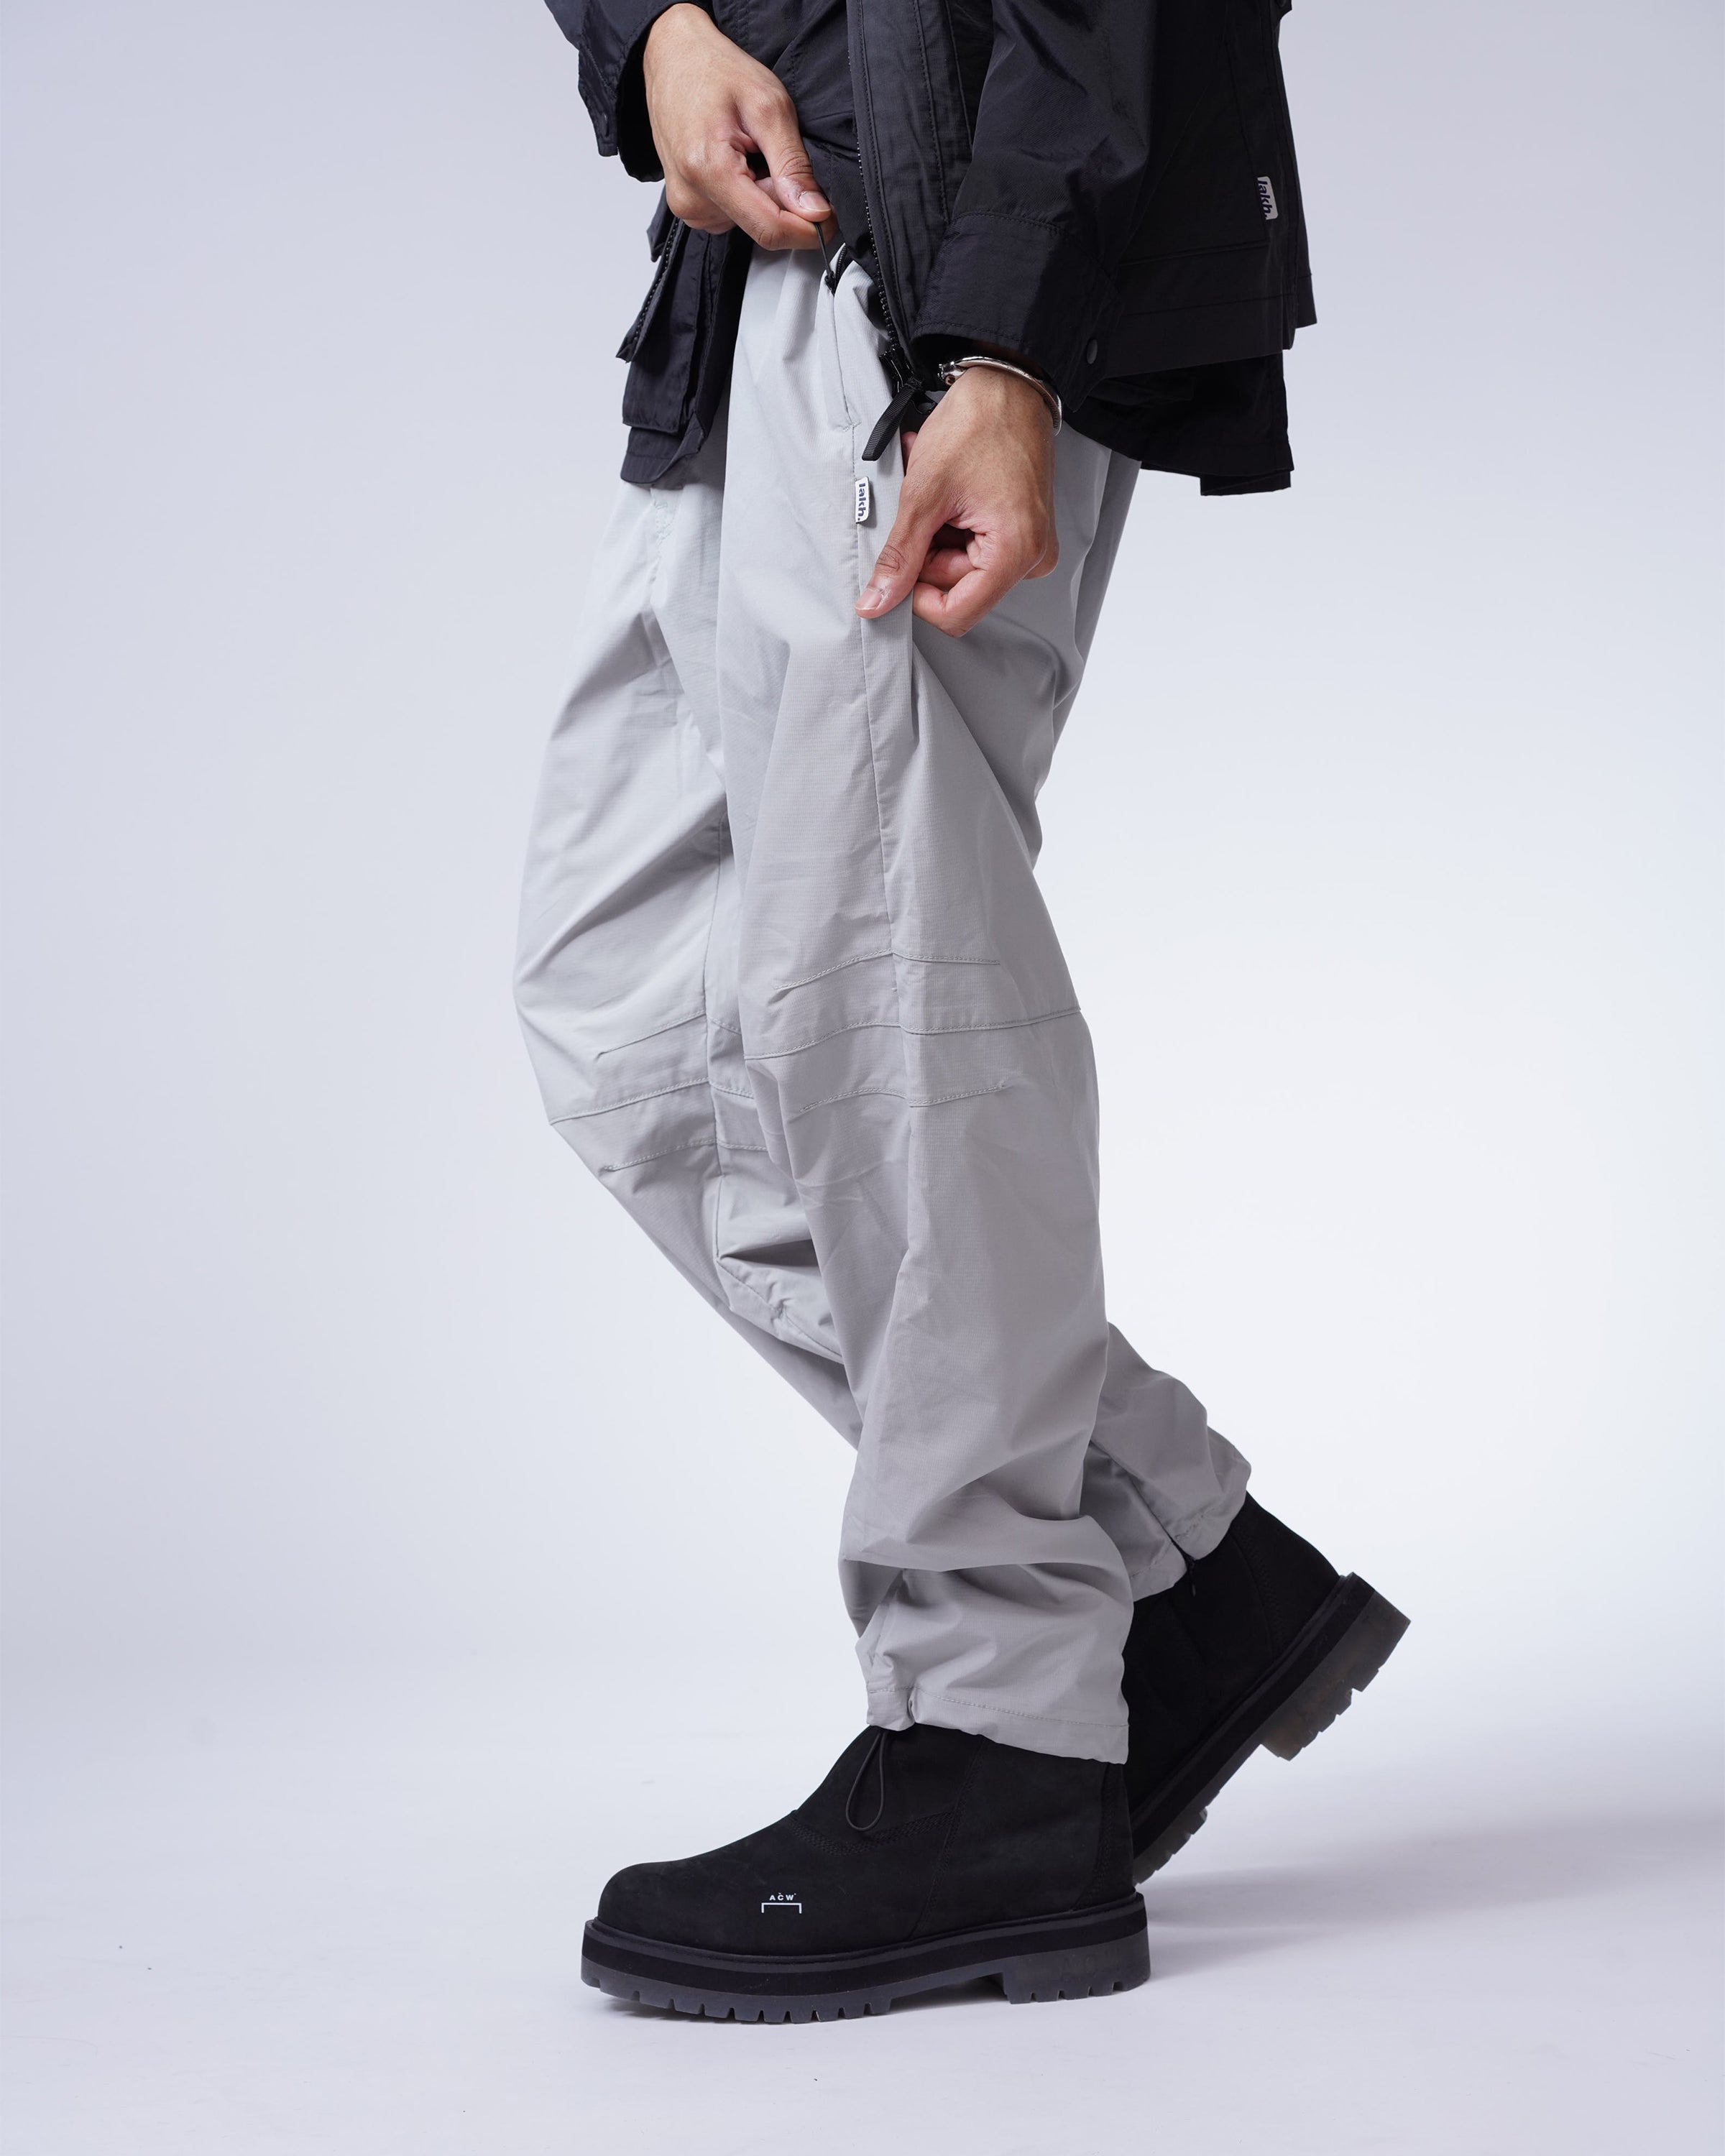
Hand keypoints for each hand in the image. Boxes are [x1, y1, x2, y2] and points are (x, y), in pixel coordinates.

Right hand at [642, 4, 830, 249]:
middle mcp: (691, 198)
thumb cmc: (714, 70)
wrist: (673, 58)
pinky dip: (746, 192)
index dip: (807, 230)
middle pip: (761, 225)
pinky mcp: (688, 205)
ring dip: (763, 192)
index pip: (769, 228)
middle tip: (775, 151)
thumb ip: (792, 163)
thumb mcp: (768, 105)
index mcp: (708, 170)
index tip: (829, 220)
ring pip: (749, 222)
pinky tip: (737, 159)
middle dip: (783, 199)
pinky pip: (733, 215)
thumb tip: (813, 210)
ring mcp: (687, 205)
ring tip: (749, 149)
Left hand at [856, 366, 1057, 635]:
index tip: (900, 566)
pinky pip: (973, 547)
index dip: (917, 597)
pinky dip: (950, 522)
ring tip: (935, 489)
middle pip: (956, 589)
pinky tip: (949, 492)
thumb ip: (899, 556)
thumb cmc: (980, 424)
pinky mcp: (1021, 532)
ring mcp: (1029, 545)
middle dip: (927, 550)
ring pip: (959, 567)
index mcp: (1017, 552)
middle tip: (921, 505)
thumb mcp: (924, 494)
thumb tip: (877, 601)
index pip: (956, 614)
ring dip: (935, 531)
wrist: (1008, 385)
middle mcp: (1031, 556)